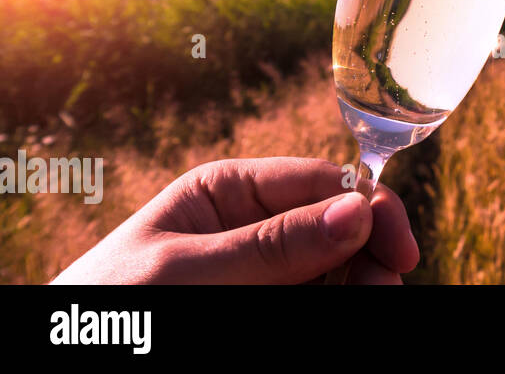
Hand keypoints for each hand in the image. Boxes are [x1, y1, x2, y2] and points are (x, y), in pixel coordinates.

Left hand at [52, 157, 419, 283]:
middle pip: (343, 228)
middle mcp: (257, 226)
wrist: (70, 360)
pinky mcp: (269, 304)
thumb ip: (273, 244)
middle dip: (369, 255)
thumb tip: (358, 208)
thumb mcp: (190, 272)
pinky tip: (344, 308)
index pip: (324, 182)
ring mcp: (266, 272)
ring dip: (360, 283)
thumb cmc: (112, 306)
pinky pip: (319, 297)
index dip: (371, 208)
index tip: (400, 252)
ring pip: (341, 269)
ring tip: (367, 303)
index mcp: (232, 191)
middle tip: (382, 291)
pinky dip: (340, 300)